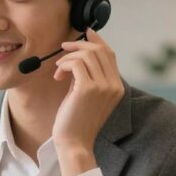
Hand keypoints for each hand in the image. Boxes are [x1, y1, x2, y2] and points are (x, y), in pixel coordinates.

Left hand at [52, 29, 124, 175]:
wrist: (74, 143)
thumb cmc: (76, 120)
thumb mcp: (87, 95)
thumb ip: (88, 76)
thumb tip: (78, 54)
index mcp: (117, 86)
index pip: (110, 54)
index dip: (96, 40)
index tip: (83, 33)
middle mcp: (114, 85)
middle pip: (99, 50)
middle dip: (79, 44)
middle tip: (63, 48)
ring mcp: (103, 87)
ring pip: (87, 54)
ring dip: (68, 56)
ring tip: (59, 69)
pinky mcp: (88, 89)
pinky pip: (76, 63)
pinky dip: (64, 64)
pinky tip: (58, 75)